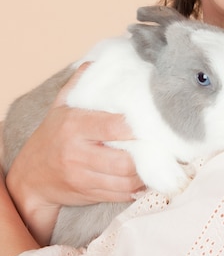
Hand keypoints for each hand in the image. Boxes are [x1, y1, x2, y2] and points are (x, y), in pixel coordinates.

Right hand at [6, 65, 143, 244]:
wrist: (30, 175)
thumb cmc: (52, 135)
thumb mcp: (61, 105)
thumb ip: (80, 83)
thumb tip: (98, 60)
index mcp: (75, 126)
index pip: (113, 127)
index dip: (137, 126)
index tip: (153, 121)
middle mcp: (78, 153)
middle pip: (123, 161)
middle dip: (146, 155)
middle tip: (161, 145)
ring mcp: (83, 177)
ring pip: (124, 181)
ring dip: (145, 174)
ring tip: (157, 161)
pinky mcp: (88, 194)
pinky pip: (119, 195)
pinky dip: (136, 188)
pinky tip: (145, 177)